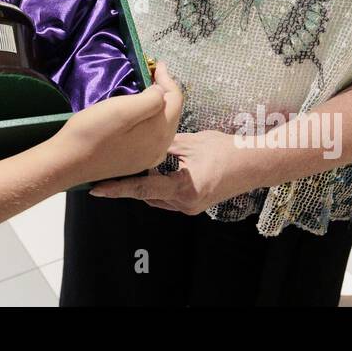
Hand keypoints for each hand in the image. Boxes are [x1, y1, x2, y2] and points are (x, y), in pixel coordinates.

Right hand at [56, 62, 182, 183]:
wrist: (68, 163)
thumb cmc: (92, 132)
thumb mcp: (122, 109)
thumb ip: (150, 100)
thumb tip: (160, 92)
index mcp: (159, 133)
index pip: (176, 100)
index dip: (168, 79)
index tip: (158, 64)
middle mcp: (160, 148)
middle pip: (173, 113)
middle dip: (166, 91)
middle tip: (154, 73)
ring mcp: (149, 158)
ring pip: (164, 125)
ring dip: (160, 106)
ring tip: (148, 89)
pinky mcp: (137, 162)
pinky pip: (154, 137)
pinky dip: (152, 120)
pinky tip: (141, 114)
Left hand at [89, 128, 246, 213]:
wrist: (254, 164)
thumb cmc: (226, 150)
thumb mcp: (191, 142)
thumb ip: (163, 146)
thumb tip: (139, 142)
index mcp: (183, 188)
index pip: (142, 189)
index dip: (118, 188)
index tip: (97, 189)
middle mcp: (185, 204)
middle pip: (146, 196)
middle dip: (128, 185)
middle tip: (107, 173)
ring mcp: (190, 207)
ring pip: (156, 198)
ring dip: (143, 186)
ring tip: (125, 170)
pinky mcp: (195, 205)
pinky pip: (167, 198)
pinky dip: (157, 187)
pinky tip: (151, 172)